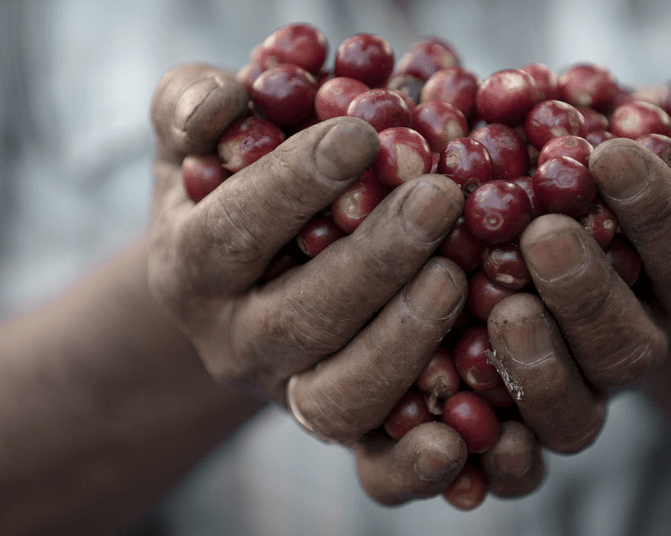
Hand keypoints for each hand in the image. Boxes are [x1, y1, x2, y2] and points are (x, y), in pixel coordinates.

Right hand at [148, 63, 471, 503]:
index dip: (292, 186)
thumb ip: (193, 109)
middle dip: (372, 259)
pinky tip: (459, 431)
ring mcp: (292, 394)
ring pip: (341, 400)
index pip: (234, 232)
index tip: (361, 136)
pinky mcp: (345, 432)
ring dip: (402, 342)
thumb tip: (227, 100)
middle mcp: (238, 345)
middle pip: (299, 319)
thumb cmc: (236, 191)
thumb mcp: (199, 142)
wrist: (250, 282)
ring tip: (457, 276)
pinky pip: (375, 468)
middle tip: (440, 196)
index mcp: (192, 270)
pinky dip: (414, 461)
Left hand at [484, 88, 670, 459]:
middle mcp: (644, 342)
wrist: (614, 223)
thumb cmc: (663, 169)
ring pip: (574, 405)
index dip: (656, 213)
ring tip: (501, 301)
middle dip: (586, 292)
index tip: (610, 157)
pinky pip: (519, 438)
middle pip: (625, 345)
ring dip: (537, 358)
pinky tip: (451, 381)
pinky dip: (491, 425)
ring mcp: (586, 381)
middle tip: (542, 235)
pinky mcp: (529, 406)